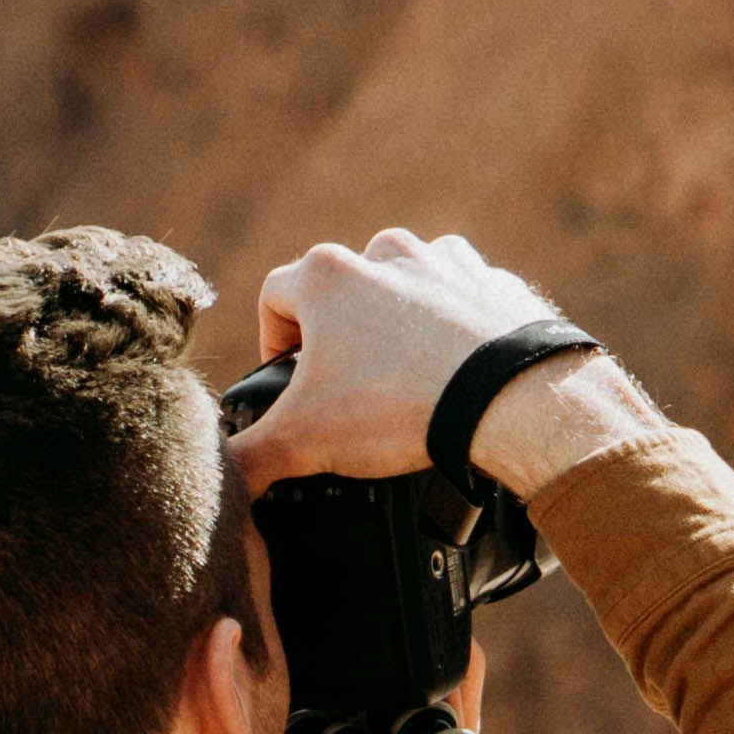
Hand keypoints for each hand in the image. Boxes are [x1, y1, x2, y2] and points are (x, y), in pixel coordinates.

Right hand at [234, 229, 574, 484]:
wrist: (512, 401)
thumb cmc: (401, 408)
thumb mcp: (304, 441)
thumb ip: (249, 457)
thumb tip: (221, 480)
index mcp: (328, 275)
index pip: (273, 296)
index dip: (272, 343)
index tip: (289, 380)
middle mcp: (385, 253)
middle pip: (341, 290)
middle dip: (339, 335)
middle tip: (348, 388)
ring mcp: (445, 261)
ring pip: (403, 286)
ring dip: (397, 322)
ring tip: (404, 377)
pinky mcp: (493, 281)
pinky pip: (462, 298)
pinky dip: (455, 327)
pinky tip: (458, 370)